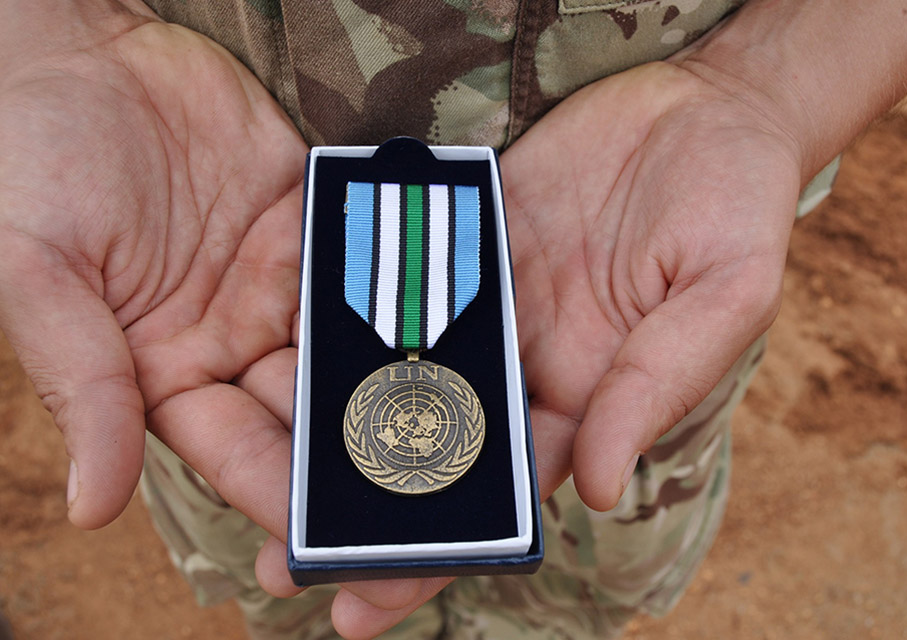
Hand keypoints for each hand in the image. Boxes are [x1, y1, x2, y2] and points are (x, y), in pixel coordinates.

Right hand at [0, 4, 437, 620]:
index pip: (237, 453)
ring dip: (404, 385)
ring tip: (466, 422)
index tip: (338, 541)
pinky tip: (459, 328)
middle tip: (429, 495)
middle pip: (313, 416)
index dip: (284, 497)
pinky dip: (409, 298)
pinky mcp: (319, 228)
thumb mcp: (37, 276)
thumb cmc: (33, 163)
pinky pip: (369, 269)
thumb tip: (91, 507)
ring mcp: (284, 286)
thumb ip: (80, 385)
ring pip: (354, 351)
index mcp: (166, 373)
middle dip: (365, 456)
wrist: (84, 58)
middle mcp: (236, 341)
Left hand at [330, 61, 802, 636]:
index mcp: (585, 396)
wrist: (702, 108)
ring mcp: (485, 300)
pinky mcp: (460, 237)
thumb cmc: (734, 207)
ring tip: (254, 469)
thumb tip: (594, 489)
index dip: (441, 549)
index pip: (505, 490)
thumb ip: (657, 387)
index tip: (370, 601)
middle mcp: (523, 360)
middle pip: (434, 444)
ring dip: (334, 418)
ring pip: (399, 369)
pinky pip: (398, 279)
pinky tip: (281, 343)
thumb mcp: (722, 297)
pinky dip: (346, 312)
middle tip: (281, 565)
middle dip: (364, 507)